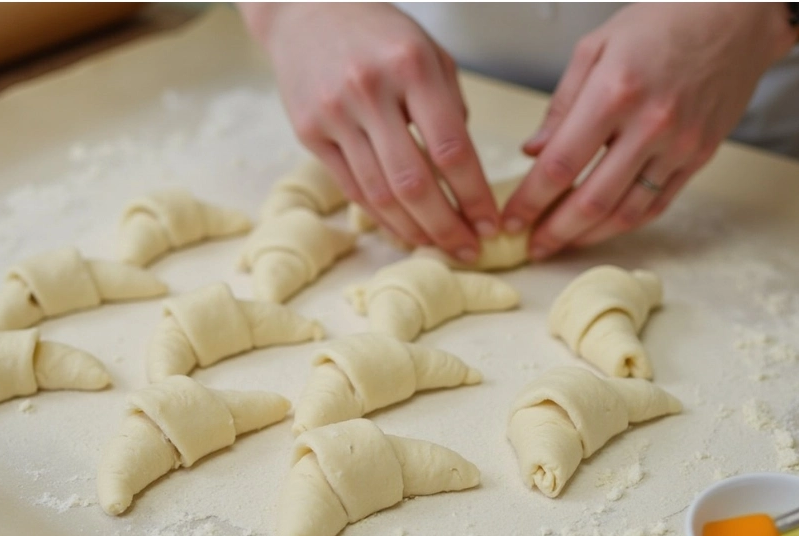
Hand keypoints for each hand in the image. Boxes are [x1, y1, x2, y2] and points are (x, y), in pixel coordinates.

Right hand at [241, 3, 498, 261]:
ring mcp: (334, 114)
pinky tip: (403, 232)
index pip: (451, 149)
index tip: (491, 223)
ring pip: (379, 193)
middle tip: (468, 249)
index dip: (474, 196)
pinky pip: (351, 188)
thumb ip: (450, 107)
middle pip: (413, 182)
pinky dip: (381, 218)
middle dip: (446, 225)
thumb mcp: (429, 52)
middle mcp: (370, 91)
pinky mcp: (309, 132)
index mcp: (412, 67)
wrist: (307, 11)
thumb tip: (464, 172)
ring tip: (438, 247)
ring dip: (414, 230)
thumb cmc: (379, 33)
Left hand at [501, 3, 797, 258]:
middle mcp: (650, 125)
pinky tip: (600, 230)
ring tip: (560, 244)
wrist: (736, 16)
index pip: (562, 163)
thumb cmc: (661, 22)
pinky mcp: (700, 156)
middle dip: (554, 231)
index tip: (510, 219)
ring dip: (588, 237)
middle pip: (593, 199)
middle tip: (531, 247)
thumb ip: (562, 104)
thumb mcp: (597, 47)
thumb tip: (534, 152)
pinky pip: (658, 204)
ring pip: (627, 212)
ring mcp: (680, 145)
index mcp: (615, 92)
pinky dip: (624, 223)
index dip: (531, 199)